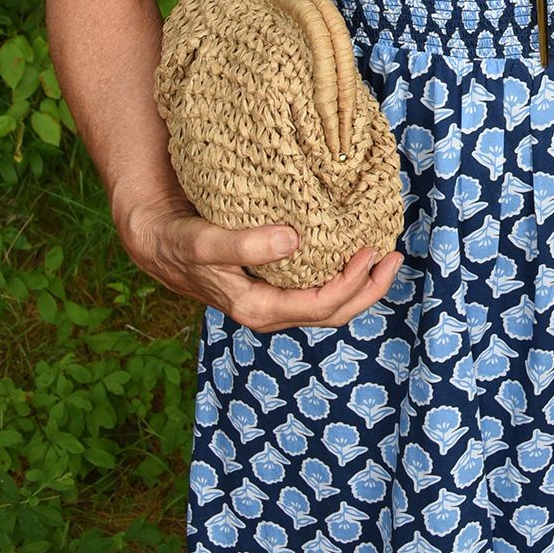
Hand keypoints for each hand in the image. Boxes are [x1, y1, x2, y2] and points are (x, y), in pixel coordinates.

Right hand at [120, 192, 401, 332]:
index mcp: (257, 308)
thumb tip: (292, 239)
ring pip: (329, 304)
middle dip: (368, 288)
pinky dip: (342, 274)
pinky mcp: (275, 285)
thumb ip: (244, 243)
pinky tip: (355, 251)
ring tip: (385, 255)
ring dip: (361, 284)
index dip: (351, 282)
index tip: (369, 250)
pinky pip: (317, 287)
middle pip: (333, 313)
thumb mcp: (205, 242)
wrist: (159, 241)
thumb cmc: (181, 241)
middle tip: (394, 255)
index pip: (319, 306)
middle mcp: (271, 311)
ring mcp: (275, 300)